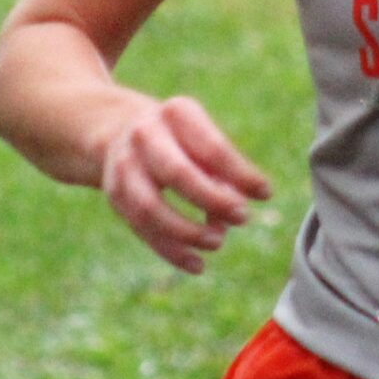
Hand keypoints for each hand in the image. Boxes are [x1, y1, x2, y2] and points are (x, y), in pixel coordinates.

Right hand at [96, 94, 272, 273]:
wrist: (121, 129)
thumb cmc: (181, 139)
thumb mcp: (204, 139)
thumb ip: (227, 170)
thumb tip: (245, 206)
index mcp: (177, 114)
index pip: (212, 147)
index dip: (240, 174)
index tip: (265, 193)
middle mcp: (144, 135)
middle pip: (177, 174)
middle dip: (212, 200)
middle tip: (243, 218)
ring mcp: (123, 166)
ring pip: (149, 207)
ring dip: (187, 232)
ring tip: (218, 242)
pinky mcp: (113, 195)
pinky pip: (141, 229)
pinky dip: (171, 251)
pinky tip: (198, 265)